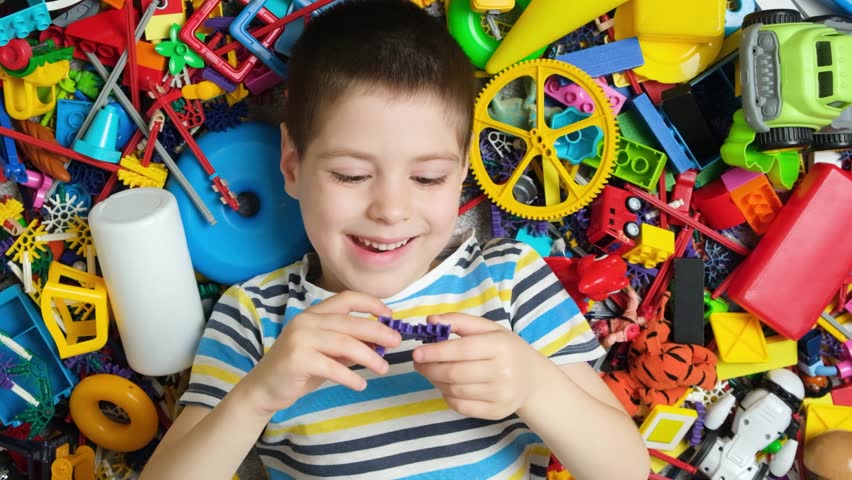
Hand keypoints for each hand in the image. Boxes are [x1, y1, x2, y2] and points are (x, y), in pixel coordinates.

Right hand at [241, 291, 401, 415]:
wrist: (264, 388)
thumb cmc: (298, 369)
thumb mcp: (326, 353)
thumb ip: (348, 346)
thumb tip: (380, 344)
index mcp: (314, 313)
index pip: (347, 298)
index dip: (371, 303)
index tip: (390, 315)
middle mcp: (306, 320)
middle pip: (350, 322)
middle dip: (377, 332)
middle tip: (396, 343)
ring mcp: (300, 338)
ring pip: (345, 344)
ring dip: (369, 357)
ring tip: (383, 368)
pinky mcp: (297, 359)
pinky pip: (333, 367)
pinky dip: (350, 377)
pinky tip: (361, 385)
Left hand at [412, 313, 542, 419]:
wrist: (532, 379)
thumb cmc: (505, 349)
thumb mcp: (488, 329)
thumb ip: (459, 321)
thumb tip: (430, 320)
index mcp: (501, 346)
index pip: (462, 350)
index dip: (436, 352)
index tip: (416, 353)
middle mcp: (504, 371)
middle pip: (455, 373)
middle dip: (430, 368)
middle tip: (418, 364)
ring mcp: (501, 394)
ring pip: (455, 390)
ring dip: (436, 381)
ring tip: (431, 372)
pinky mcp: (497, 411)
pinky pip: (462, 406)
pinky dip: (447, 396)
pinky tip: (445, 386)